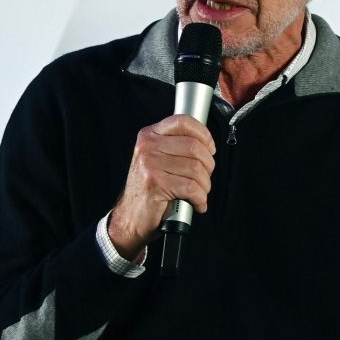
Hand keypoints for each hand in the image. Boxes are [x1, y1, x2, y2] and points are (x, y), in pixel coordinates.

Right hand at [108, 115, 215, 259]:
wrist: (130, 217)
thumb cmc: (149, 189)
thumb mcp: (158, 159)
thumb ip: (176, 146)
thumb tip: (206, 143)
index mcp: (149, 135)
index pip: (183, 121)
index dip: (204, 134)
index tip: (210, 148)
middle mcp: (147, 146)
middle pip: (194, 147)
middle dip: (208, 165)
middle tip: (205, 178)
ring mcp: (150, 164)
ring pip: (196, 169)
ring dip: (204, 185)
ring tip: (200, 193)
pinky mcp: (155, 184)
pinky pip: (191, 187)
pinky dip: (200, 198)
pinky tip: (197, 203)